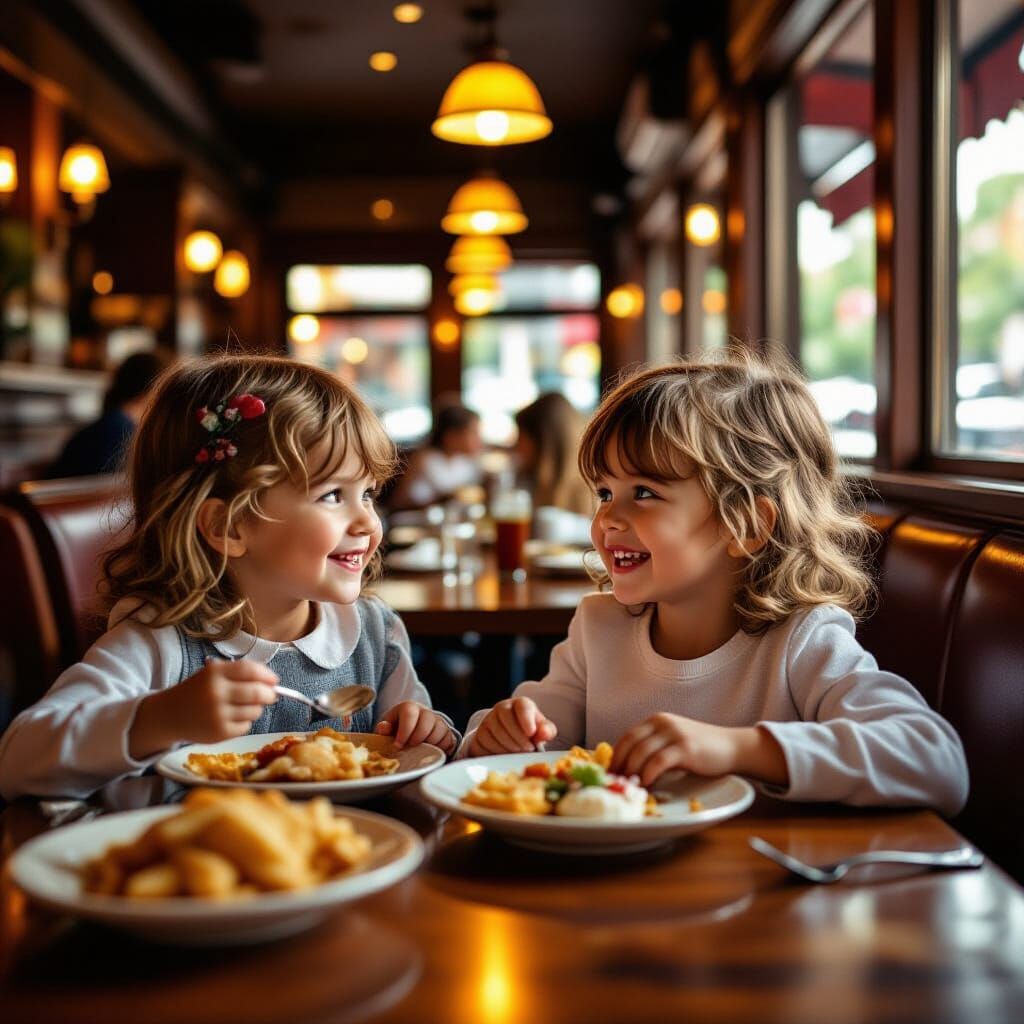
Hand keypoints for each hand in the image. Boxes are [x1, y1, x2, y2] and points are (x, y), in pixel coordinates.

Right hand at [130, 659, 277, 758]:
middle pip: (257, 693)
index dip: (266, 675)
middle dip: (269, 694)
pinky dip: (244, 722)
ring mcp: (217, 715)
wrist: (169, 715)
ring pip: (254, 711)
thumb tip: (272, 683)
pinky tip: (231, 718)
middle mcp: (216, 693)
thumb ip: (240, 674)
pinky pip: (246, 726)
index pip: (250, 670)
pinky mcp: (219, 733)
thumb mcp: (213, 674)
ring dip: (255, 708)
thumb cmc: (198, 691)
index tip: (275, 680)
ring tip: (243, 706)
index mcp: (215, 673)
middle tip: (271, 695)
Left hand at [375, 702, 456, 753]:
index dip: (404, 730)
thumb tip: (383, 727)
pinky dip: (440, 749)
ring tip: (419, 751)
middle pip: (427, 721)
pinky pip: (448, 740)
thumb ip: (383, 729)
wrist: (411, 734)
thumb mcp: (387, 730)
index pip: (409, 713)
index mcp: (409, 708)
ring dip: (429, 744)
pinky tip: (430, 752)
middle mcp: (426, 712)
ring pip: (439, 731)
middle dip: (417, 738)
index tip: (398, 745)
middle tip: (409, 748)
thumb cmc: (397, 732)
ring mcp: (438, 722)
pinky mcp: (447, 733)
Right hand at [468, 697, 557, 755]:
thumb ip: (546, 730)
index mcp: (519, 704)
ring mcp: (488, 721)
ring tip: (519, 753)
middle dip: (518, 736)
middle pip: (505, 718)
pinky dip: (496, 752)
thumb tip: (544, 733)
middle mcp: (501, 708)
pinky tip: (506, 756)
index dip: (526, 719)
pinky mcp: (479, 735)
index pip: (522, 706)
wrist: (511, 738)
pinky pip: (484, 743)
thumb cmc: (530, 731)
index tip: (531, 733)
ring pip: (494, 732)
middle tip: (528, 749)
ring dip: (508, 745)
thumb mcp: (542, 730)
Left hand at [611, 713, 744, 786]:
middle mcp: (662, 722)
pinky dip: (648, 774)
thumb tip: (627, 769)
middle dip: (619, 764)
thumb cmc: (700, 750)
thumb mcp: (672, 743)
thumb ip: (653, 748)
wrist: (731, 747)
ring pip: (641, 752)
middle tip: (614, 782)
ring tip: (629, 786)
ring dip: (631, 771)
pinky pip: (659, 761)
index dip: (615, 755)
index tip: (609, 773)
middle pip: (630, 742)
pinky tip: (647, 784)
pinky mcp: (685, 747)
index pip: (627, 736)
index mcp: (656, 720)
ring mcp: (674, 733)